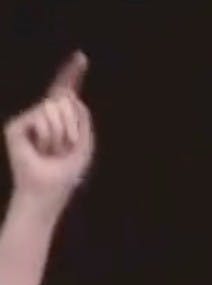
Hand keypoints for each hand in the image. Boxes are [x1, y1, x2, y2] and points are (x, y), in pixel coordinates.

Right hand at [4, 51, 93, 206]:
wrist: (49, 189)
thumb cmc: (67, 171)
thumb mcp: (84, 143)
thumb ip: (82, 117)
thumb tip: (68, 97)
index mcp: (62, 119)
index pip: (67, 92)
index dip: (73, 74)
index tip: (81, 57)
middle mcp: (43, 115)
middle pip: (67, 100)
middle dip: (73, 126)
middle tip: (64, 148)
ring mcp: (28, 119)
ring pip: (55, 109)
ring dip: (62, 134)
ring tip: (53, 150)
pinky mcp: (16, 125)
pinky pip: (41, 119)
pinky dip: (48, 136)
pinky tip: (40, 148)